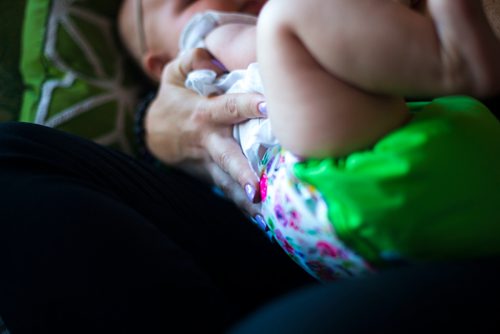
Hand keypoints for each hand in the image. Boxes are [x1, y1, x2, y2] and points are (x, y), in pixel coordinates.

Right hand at [145, 48, 265, 215]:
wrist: (155, 135)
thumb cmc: (173, 100)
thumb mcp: (174, 74)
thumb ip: (193, 59)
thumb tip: (212, 59)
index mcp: (204, 113)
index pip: (229, 108)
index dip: (247, 105)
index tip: (268, 106)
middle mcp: (209, 141)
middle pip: (227, 156)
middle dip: (241, 170)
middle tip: (257, 186)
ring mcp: (210, 162)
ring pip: (227, 181)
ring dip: (243, 197)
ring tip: (263, 212)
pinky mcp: (211, 176)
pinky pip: (228, 192)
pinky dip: (242, 206)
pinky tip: (260, 221)